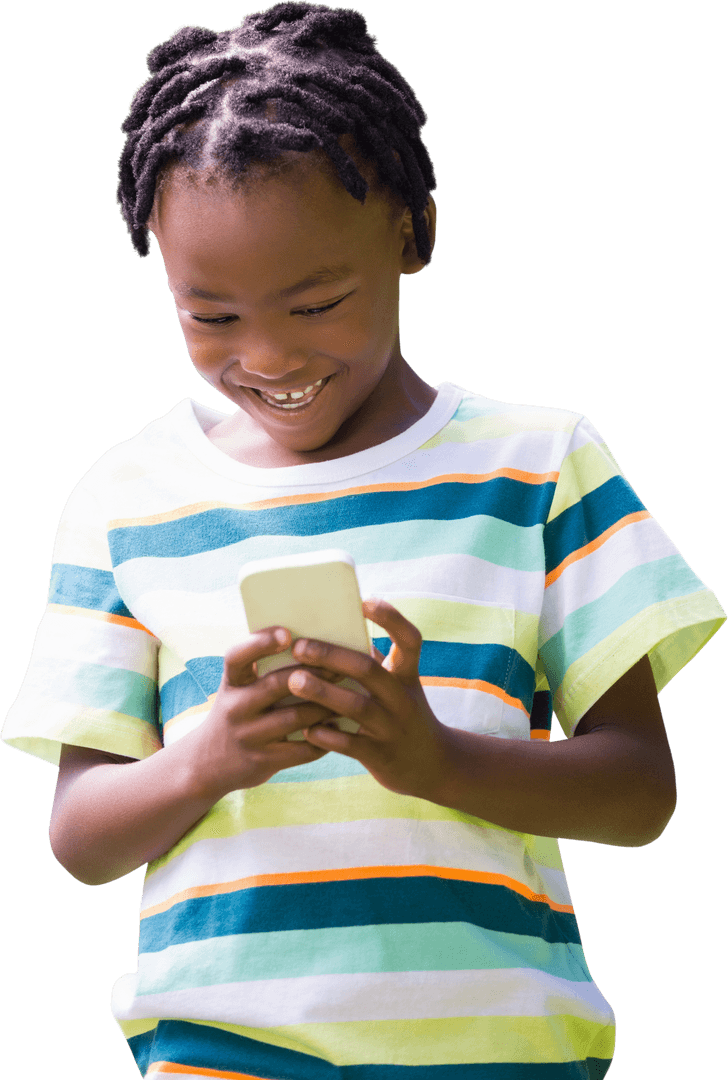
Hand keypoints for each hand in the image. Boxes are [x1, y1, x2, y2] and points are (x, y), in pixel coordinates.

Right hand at [187, 627, 341, 798]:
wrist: (208, 764)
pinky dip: (324, 738)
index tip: (287, 635)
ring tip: (349, 695)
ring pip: (295, 717)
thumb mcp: (239, 689)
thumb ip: (263, 669)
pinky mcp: (263, 761)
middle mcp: (235, 708)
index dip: (260, 643)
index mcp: (231, 683)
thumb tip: (313, 644)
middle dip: (313, 674)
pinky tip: (340, 728)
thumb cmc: (237, 712)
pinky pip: (301, 750)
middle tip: (341, 666)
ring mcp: (248, 736)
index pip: (237, 657)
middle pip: (276, 685)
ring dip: (325, 706)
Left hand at [286, 598, 451, 801]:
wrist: (432, 765)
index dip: (390, 618)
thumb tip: (330, 629)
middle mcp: (403, 698)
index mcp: (407, 674)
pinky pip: (350, 745)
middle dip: (332, 655)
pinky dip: (327, 736)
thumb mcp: (398, 685)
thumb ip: (372, 662)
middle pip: (369, 670)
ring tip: (293, 681)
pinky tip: (305, 729)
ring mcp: (393, 728)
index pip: (409, 639)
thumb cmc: (401, 714)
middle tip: (300, 646)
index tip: (364, 601)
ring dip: (323, 692)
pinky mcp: (381, 756)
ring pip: (356, 707)